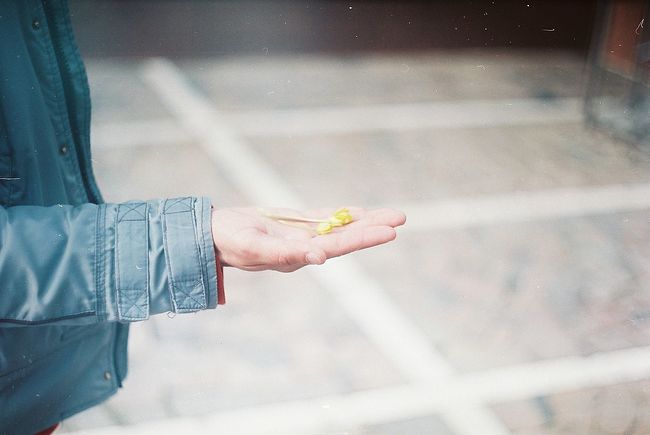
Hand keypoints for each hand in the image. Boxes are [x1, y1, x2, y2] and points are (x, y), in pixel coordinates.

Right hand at [211, 207, 405, 271]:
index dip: (362, 238)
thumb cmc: (228, 241)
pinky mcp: (293, 226)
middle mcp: (304, 249)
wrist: (210, 236)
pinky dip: (342, 215)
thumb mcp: (253, 246)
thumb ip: (285, 254)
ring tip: (392, 215)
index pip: (336, 246)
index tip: (388, 231)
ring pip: (338, 227)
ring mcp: (300, 237)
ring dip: (364, 221)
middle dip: (372, 228)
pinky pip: (322, 219)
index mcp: (297, 257)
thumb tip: (319, 259)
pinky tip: (360, 213)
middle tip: (401, 217)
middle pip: (345, 237)